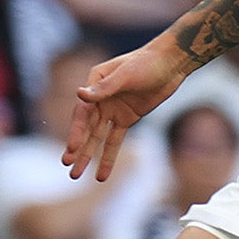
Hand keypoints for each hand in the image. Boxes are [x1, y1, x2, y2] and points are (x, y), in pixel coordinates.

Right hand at [64, 37, 192, 180]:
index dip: (76, 132)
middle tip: (67, 165)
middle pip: (86, 127)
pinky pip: (114, 140)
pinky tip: (101, 174)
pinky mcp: (126, 119)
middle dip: (77, 147)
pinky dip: (108, 157)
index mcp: (94, 83)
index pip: (82, 112)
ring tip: (76, 175)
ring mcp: (112, 110)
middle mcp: (99, 98)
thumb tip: (79, 94)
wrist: (171, 63)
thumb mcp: (126, 75)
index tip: (72, 149)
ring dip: (88, 156)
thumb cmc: (147, 63)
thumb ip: (104, 88)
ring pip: (97, 138)